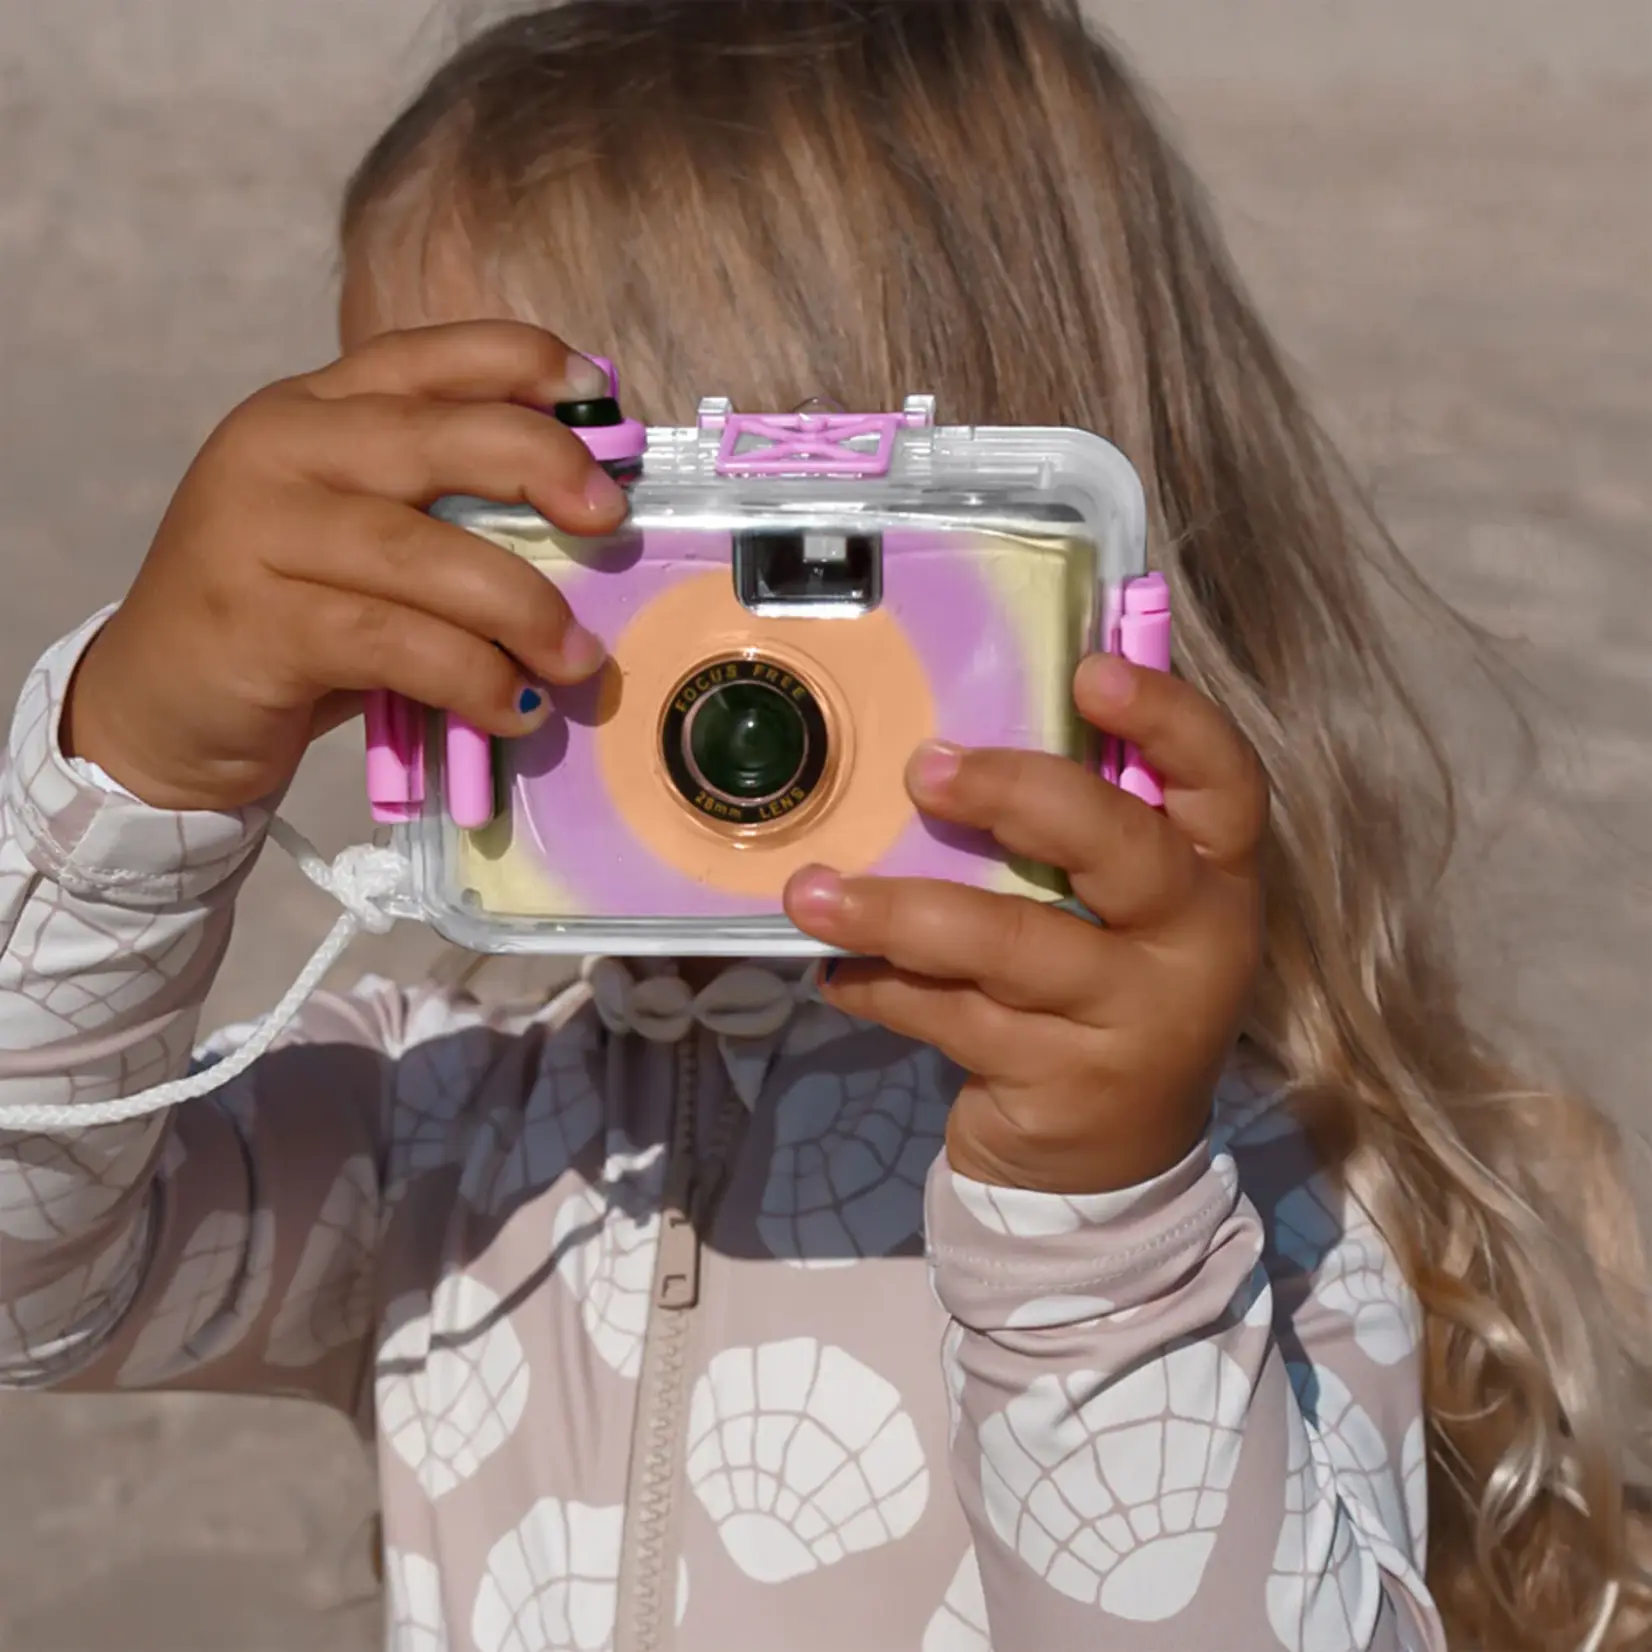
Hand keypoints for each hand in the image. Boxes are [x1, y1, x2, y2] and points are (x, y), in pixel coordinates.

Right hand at [64, 322, 626, 810]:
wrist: (158, 711)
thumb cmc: (292, 622)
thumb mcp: (362, 543)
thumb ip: (443, 512)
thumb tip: (585, 518)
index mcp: (311, 410)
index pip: (425, 354)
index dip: (521, 360)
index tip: (600, 389)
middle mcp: (278, 448)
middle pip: (437, 435)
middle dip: (542, 466)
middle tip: (610, 522)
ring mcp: (256, 530)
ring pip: (423, 553)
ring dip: (522, 609)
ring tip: (575, 659)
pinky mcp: (254, 621)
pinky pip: (394, 642)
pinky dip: (472, 677)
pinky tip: (514, 710)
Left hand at [782, 654, 1266, 1194]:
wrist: (1114, 1162)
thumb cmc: (1103, 987)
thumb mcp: (1122, 911)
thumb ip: (1075, 830)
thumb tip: (956, 730)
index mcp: (1216, 874)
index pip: (1225, 779)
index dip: (1168, 717)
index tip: (1088, 670)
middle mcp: (1194, 943)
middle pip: (1121, 850)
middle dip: (1018, 797)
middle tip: (925, 769)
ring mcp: (1132, 1021)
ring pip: (1011, 948)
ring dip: (899, 912)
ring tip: (811, 892)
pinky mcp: (1062, 1084)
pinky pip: (952, 1018)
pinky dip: (881, 987)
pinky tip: (834, 968)